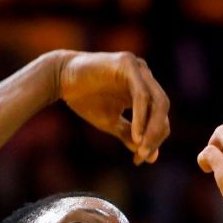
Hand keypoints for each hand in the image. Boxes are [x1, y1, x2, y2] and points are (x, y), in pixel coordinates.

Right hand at [56, 50, 170, 164]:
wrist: (60, 78)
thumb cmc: (85, 99)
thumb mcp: (111, 122)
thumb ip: (131, 136)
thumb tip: (151, 157)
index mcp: (144, 90)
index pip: (160, 116)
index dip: (154, 139)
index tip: (140, 159)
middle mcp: (145, 77)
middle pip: (162, 109)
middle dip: (156, 136)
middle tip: (144, 155)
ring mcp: (139, 68)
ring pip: (157, 101)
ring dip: (152, 129)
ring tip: (141, 148)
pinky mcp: (128, 64)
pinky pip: (141, 95)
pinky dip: (141, 116)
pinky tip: (137, 135)